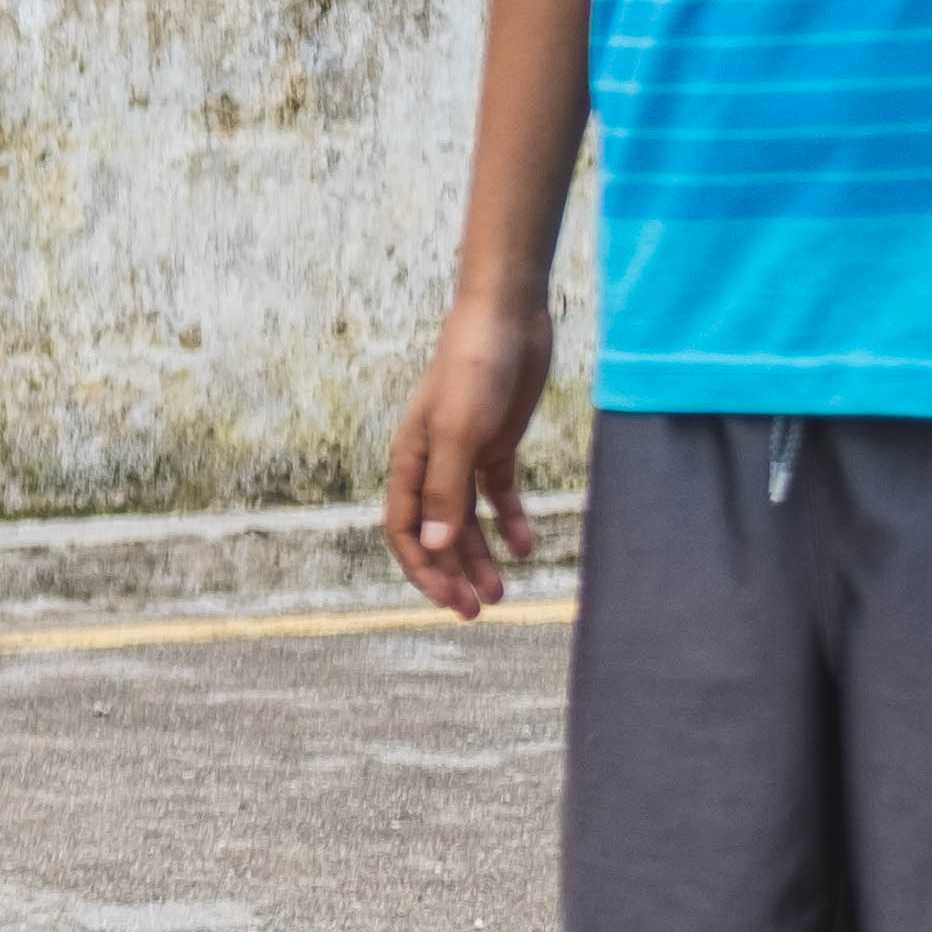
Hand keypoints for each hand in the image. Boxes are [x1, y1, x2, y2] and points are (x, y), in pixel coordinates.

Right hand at [385, 300, 551, 616]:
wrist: (508, 320)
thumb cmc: (473, 370)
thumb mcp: (459, 433)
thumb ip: (446, 490)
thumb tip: (435, 546)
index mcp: (410, 461)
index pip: (404, 530)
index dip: (423, 569)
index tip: (450, 602)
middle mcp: (432, 463)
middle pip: (437, 532)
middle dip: (453, 574)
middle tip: (479, 611)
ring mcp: (464, 454)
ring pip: (467, 520)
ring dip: (482, 557)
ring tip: (504, 592)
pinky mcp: (496, 444)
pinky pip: (498, 495)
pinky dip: (510, 523)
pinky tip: (526, 546)